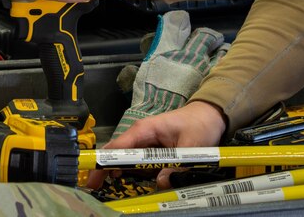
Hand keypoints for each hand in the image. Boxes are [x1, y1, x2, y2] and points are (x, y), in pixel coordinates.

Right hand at [87, 101, 226, 189]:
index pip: (118, 146)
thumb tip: (160, 182)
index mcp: (145, 129)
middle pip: (117, 153)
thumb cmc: (200, 124)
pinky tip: (129, 184)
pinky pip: (138, 162)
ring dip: (118, 172)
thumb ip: (177, 166)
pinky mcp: (152, 149)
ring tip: (109, 189)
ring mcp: (145, 142)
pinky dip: (131, 172)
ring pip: (126, 159)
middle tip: (97, 189)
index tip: (93, 178)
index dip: (104, 162)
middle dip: (105, 169)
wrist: (210, 115)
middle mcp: (140, 135)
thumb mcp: (192, 146)